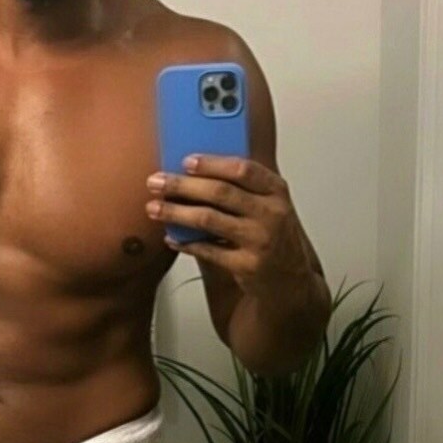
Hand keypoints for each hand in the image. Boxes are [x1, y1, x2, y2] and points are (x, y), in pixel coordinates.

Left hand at [145, 155, 314, 297]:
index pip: (242, 169)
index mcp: (276, 192)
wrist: (290, 281)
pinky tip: (171, 238)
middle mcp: (271, 213)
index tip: (185, 161)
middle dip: (182, 185)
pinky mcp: (247, 265)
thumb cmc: (273, 237)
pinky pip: (207, 250)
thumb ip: (243, 189)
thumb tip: (193, 173)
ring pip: (208, 219)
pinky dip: (185, 243)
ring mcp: (259, 240)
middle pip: (219, 192)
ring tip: (153, 207)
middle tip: (156, 181)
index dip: (212, 164)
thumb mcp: (269, 207)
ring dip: (175, 212)